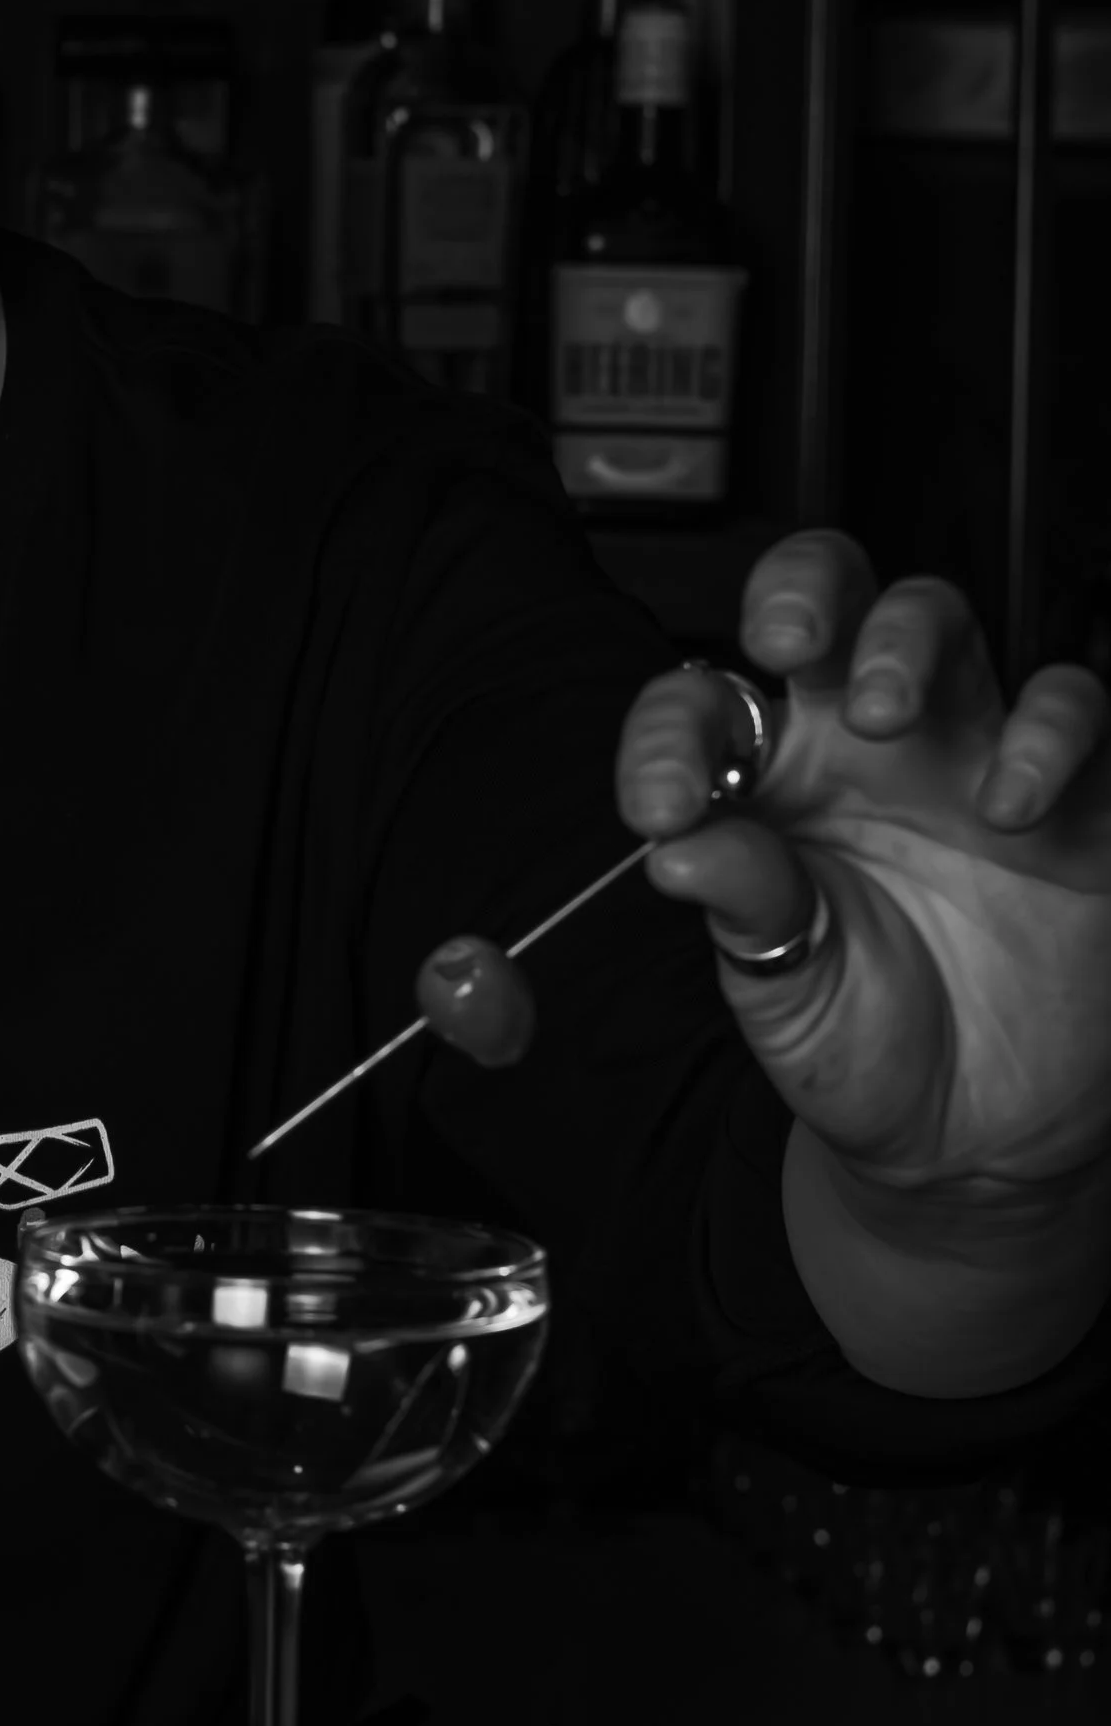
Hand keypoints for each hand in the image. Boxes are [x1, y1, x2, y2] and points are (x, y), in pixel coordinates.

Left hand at [615, 533, 1110, 1197]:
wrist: (974, 1139)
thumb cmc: (861, 1040)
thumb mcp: (783, 990)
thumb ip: (745, 908)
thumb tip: (677, 847)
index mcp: (769, 780)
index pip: (702, 703)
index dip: (669, 730)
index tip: (657, 804)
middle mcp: (864, 744)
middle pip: (832, 597)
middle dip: (802, 587)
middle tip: (785, 639)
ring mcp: (970, 753)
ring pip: (945, 620)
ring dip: (911, 640)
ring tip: (890, 719)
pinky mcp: (1078, 799)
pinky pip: (1079, 707)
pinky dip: (1048, 731)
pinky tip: (1011, 804)